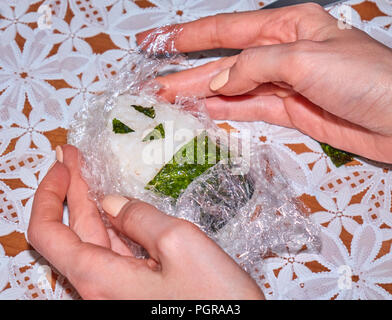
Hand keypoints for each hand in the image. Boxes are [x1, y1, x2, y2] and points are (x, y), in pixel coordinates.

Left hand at [28, 145, 263, 299]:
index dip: (49, 194)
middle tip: (72, 156)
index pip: (48, 233)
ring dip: (90, 204)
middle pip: (73, 232)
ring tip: (87, 173)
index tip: (63, 164)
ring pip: (95, 240)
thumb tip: (113, 204)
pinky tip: (115, 207)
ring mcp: (119, 289)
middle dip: (71, 190)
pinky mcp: (137, 287)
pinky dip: (112, 224)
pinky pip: (117, 251)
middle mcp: (102, 287)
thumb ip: (141, 218)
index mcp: (100, 278)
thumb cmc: (214, 298)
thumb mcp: (179, 244)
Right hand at [136, 3, 391, 162]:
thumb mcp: (304, 58)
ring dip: (201, 95)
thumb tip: (219, 84)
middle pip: (224, 63)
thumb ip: (255, 66)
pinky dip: (224, 111)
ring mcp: (282, 84)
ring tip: (169, 101)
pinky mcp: (288, 110)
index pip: (227, 30)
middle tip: (154, 83)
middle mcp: (280, 52)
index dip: (190, 37)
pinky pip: (248, 108)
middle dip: (188, 73)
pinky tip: (202, 112)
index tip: (160, 43)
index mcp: (286, 26)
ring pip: (232, 89)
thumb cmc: (363, 77)